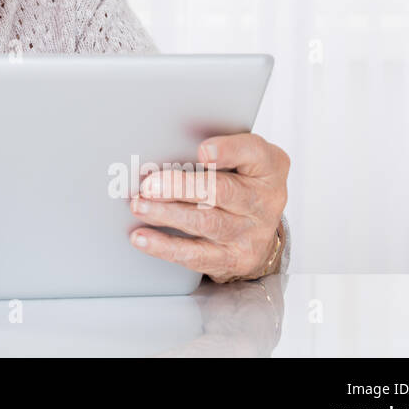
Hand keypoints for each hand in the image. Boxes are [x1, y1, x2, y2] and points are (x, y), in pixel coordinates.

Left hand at [128, 133, 288, 282]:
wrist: (260, 229)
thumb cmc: (243, 181)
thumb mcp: (242, 157)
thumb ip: (216, 149)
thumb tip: (168, 148)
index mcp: (269, 166)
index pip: (253, 152)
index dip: (228, 151)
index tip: (202, 151)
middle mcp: (264, 201)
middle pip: (222, 191)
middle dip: (182, 188)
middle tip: (149, 185)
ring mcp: (251, 234)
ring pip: (206, 223)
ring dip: (167, 215)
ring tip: (140, 206)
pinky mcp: (233, 259)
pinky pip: (196, 255)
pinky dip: (165, 246)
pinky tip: (142, 237)